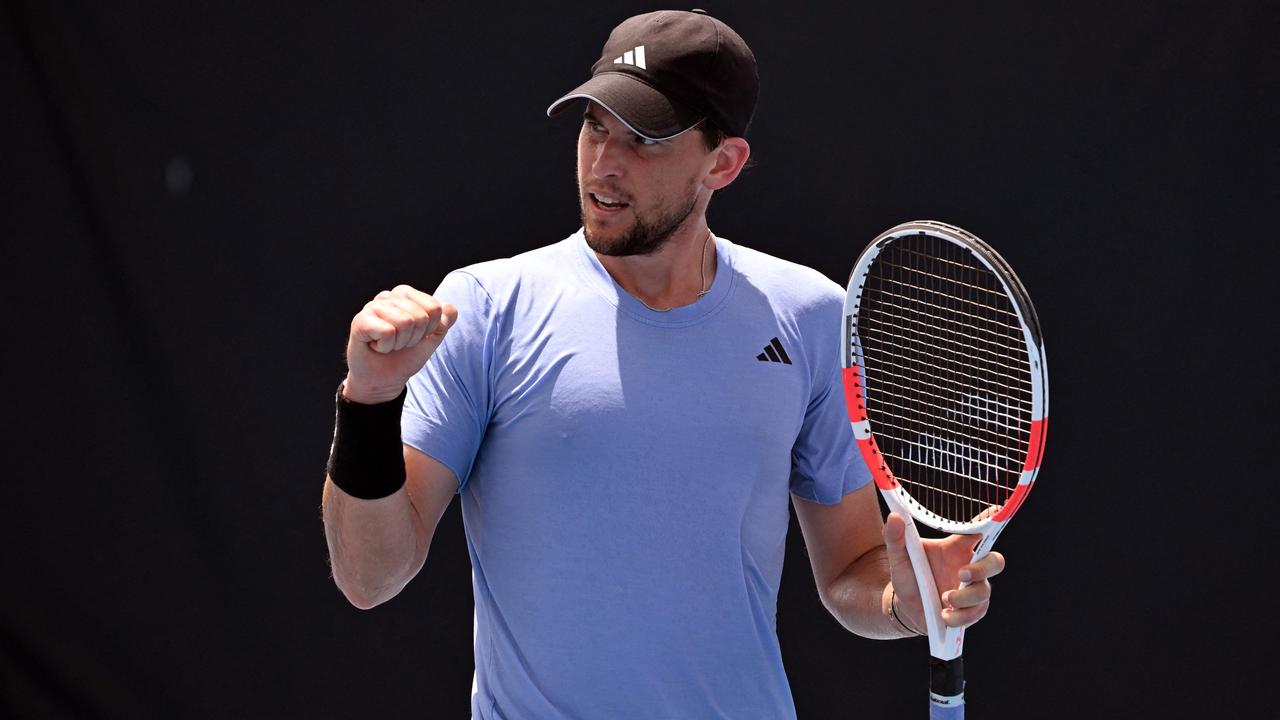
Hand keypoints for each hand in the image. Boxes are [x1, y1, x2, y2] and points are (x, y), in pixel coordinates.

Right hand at [344, 285, 457, 403]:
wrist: (382, 380)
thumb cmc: (405, 356)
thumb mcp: (431, 339)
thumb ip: (443, 323)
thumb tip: (450, 309)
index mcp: (406, 294)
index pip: (435, 308)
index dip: (430, 330)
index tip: (416, 337)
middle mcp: (388, 296)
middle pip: (421, 317)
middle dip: (414, 338)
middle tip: (400, 343)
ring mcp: (372, 306)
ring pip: (405, 323)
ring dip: (399, 343)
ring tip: (388, 344)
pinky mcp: (360, 320)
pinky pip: (388, 332)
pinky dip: (386, 347)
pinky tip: (376, 346)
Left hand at [884, 512, 1005, 633]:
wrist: (907, 607)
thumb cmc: (909, 576)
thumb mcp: (898, 557)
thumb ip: (895, 537)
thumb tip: (894, 516)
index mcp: (955, 549)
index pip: (978, 531)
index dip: (990, 520)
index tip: (997, 511)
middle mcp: (969, 567)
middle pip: (995, 561)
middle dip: (983, 568)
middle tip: (961, 574)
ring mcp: (973, 590)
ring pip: (984, 591)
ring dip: (964, 598)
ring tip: (943, 599)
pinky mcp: (971, 610)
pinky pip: (976, 613)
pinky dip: (960, 615)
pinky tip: (944, 615)